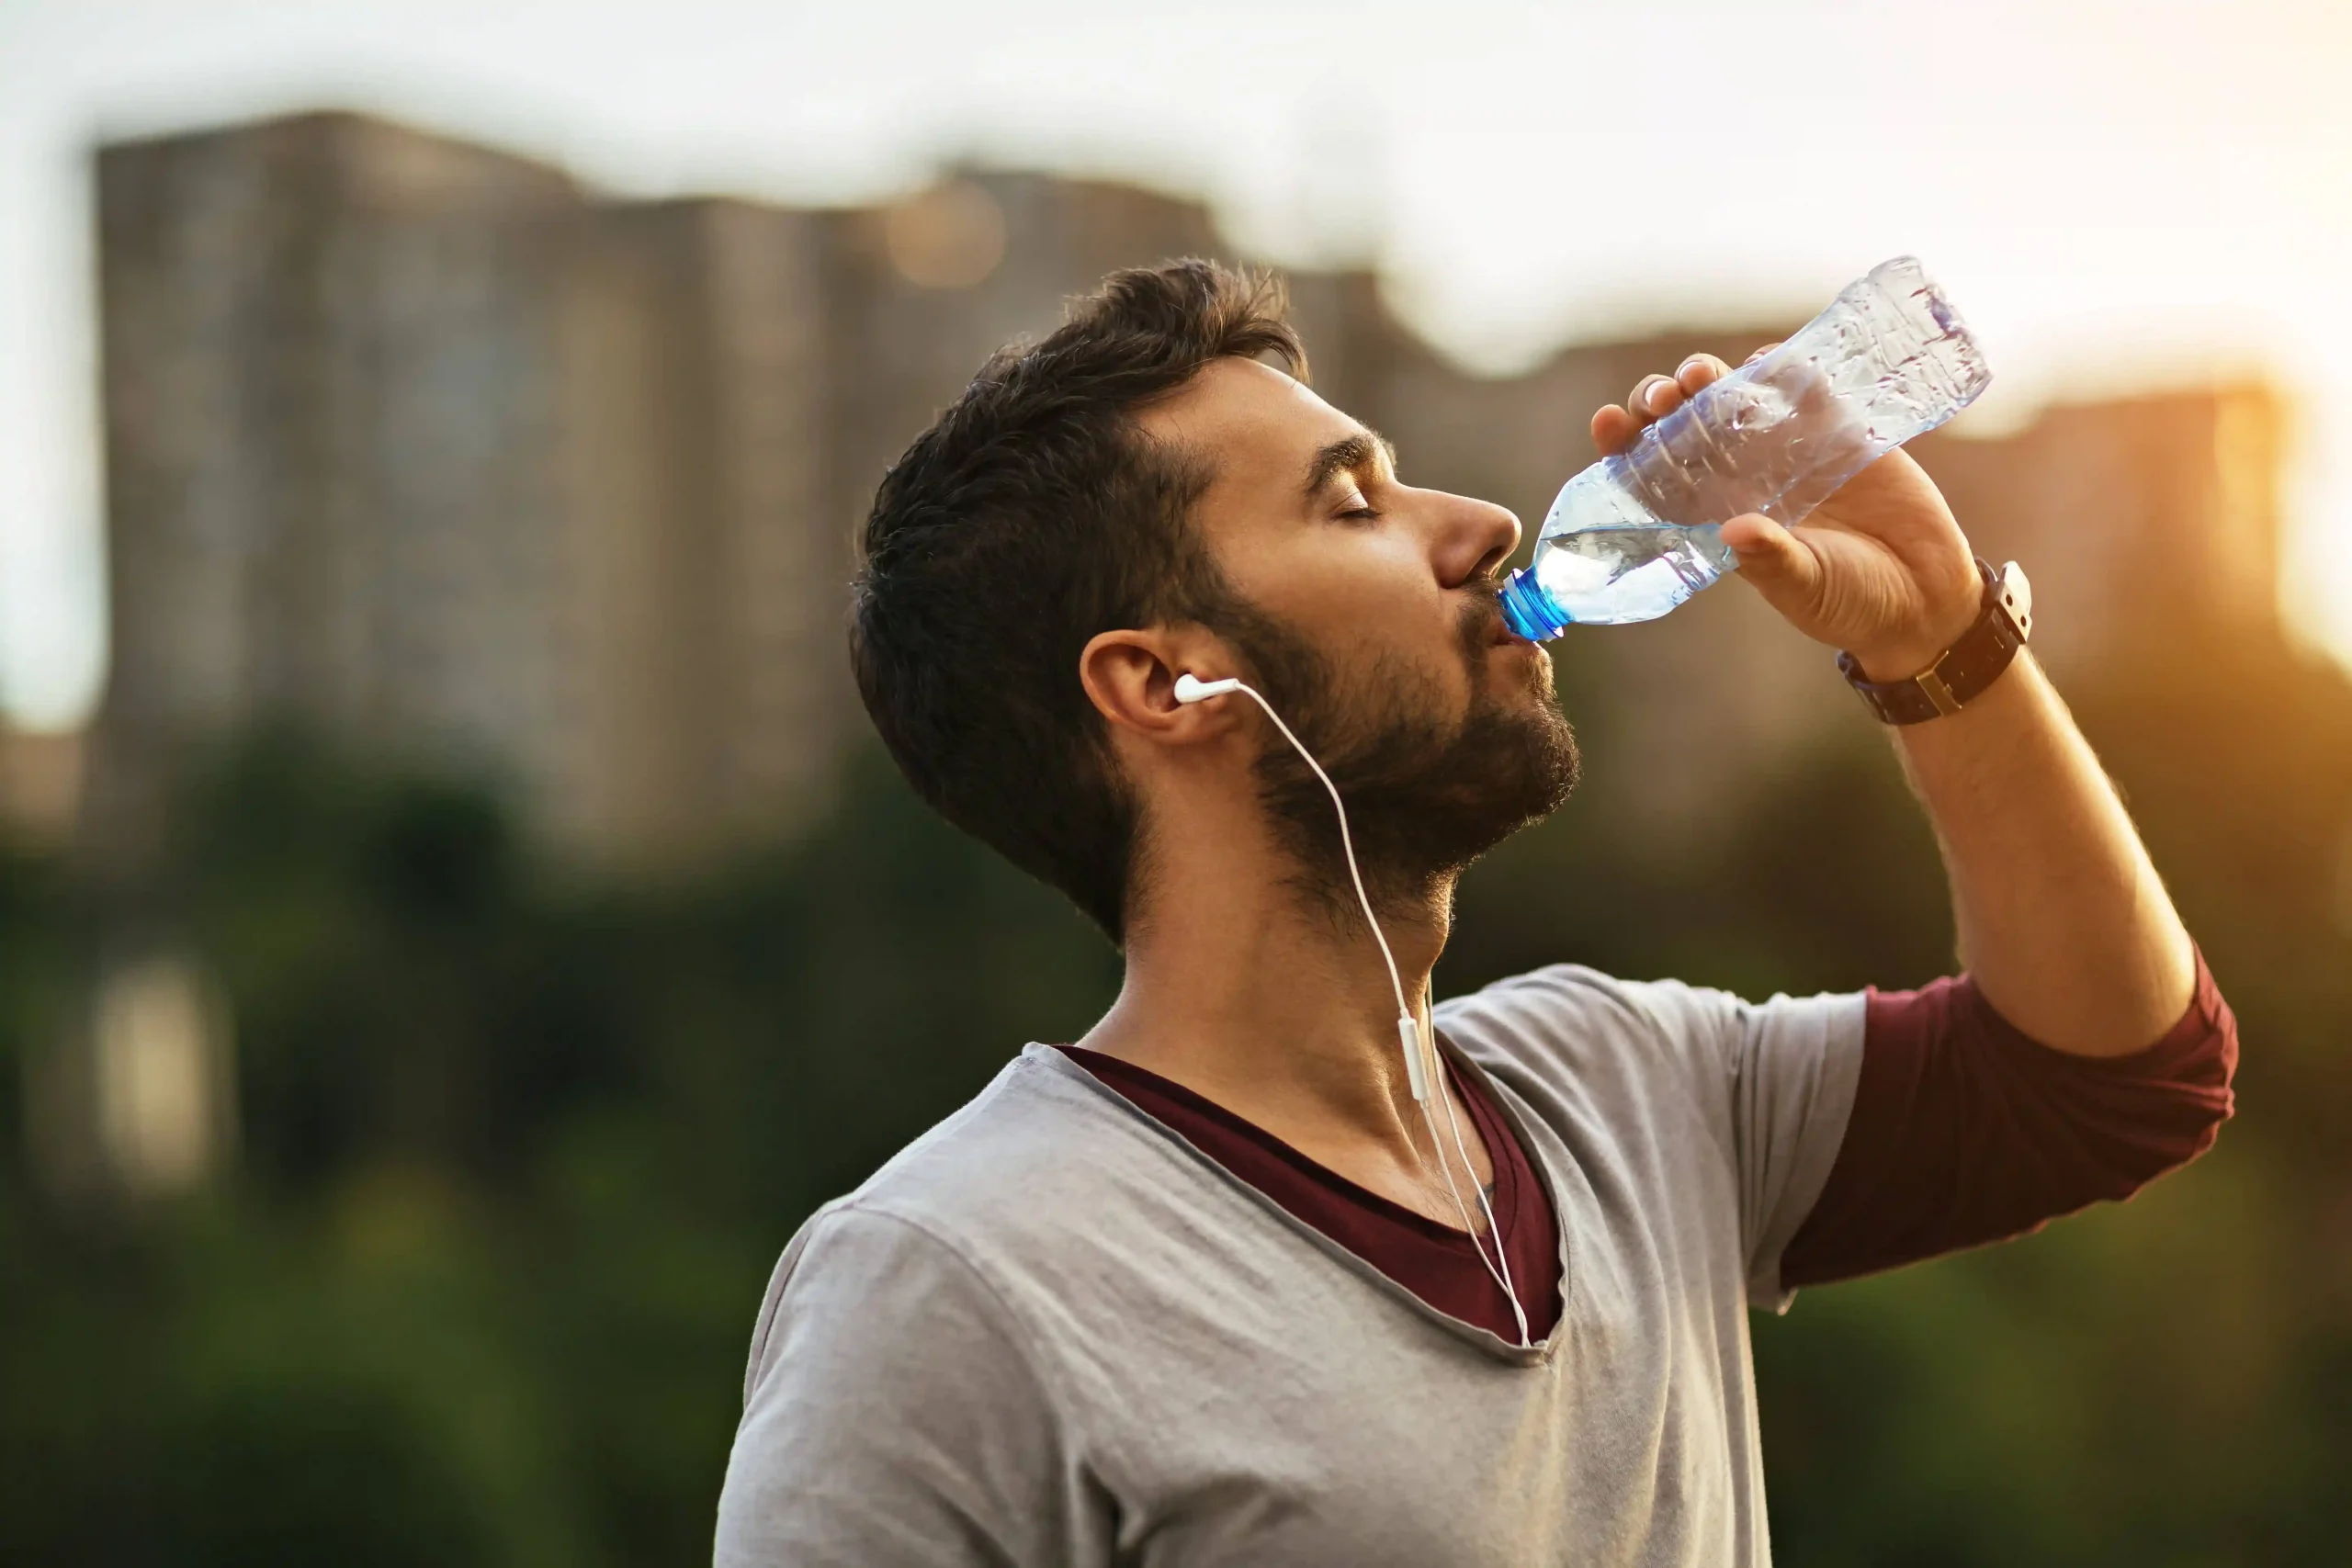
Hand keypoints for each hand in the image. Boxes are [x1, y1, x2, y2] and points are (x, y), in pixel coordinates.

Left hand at [1592, 352, 1982, 680]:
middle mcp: (1742, 478)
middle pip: (1684, 426)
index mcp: (1716, 518)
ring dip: (1711, 378)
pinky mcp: (1837, 430)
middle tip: (1663, 397)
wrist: (1925, 595)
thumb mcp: (1807, 587)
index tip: (1606, 422)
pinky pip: (1801, 387)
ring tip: (1701, 375)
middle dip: (1664, 402)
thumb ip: (1772, 561)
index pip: (1655, 475)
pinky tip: (1764, 363)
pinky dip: (1782, 370)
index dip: (1625, 446)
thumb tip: (1736, 532)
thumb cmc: (1851, 602)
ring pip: (1733, 397)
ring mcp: (1787, 449)